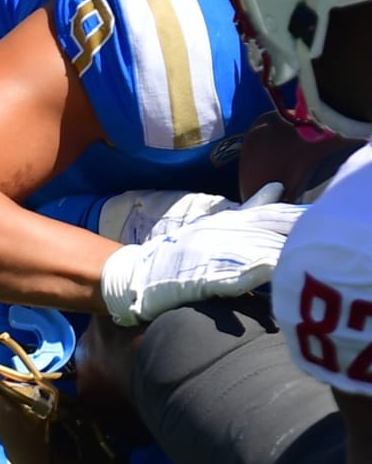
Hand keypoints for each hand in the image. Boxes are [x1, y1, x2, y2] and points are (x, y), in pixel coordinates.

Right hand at [99, 181, 305, 325]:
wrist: (140, 274)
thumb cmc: (182, 254)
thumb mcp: (216, 225)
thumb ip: (250, 208)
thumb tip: (279, 186)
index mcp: (227, 221)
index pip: (269, 214)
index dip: (296, 214)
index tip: (322, 214)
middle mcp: (220, 233)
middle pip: (266, 231)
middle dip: (295, 232)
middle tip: (322, 233)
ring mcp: (210, 254)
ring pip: (252, 251)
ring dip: (279, 251)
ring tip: (304, 254)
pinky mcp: (200, 278)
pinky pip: (230, 275)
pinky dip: (250, 272)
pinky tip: (268, 270)